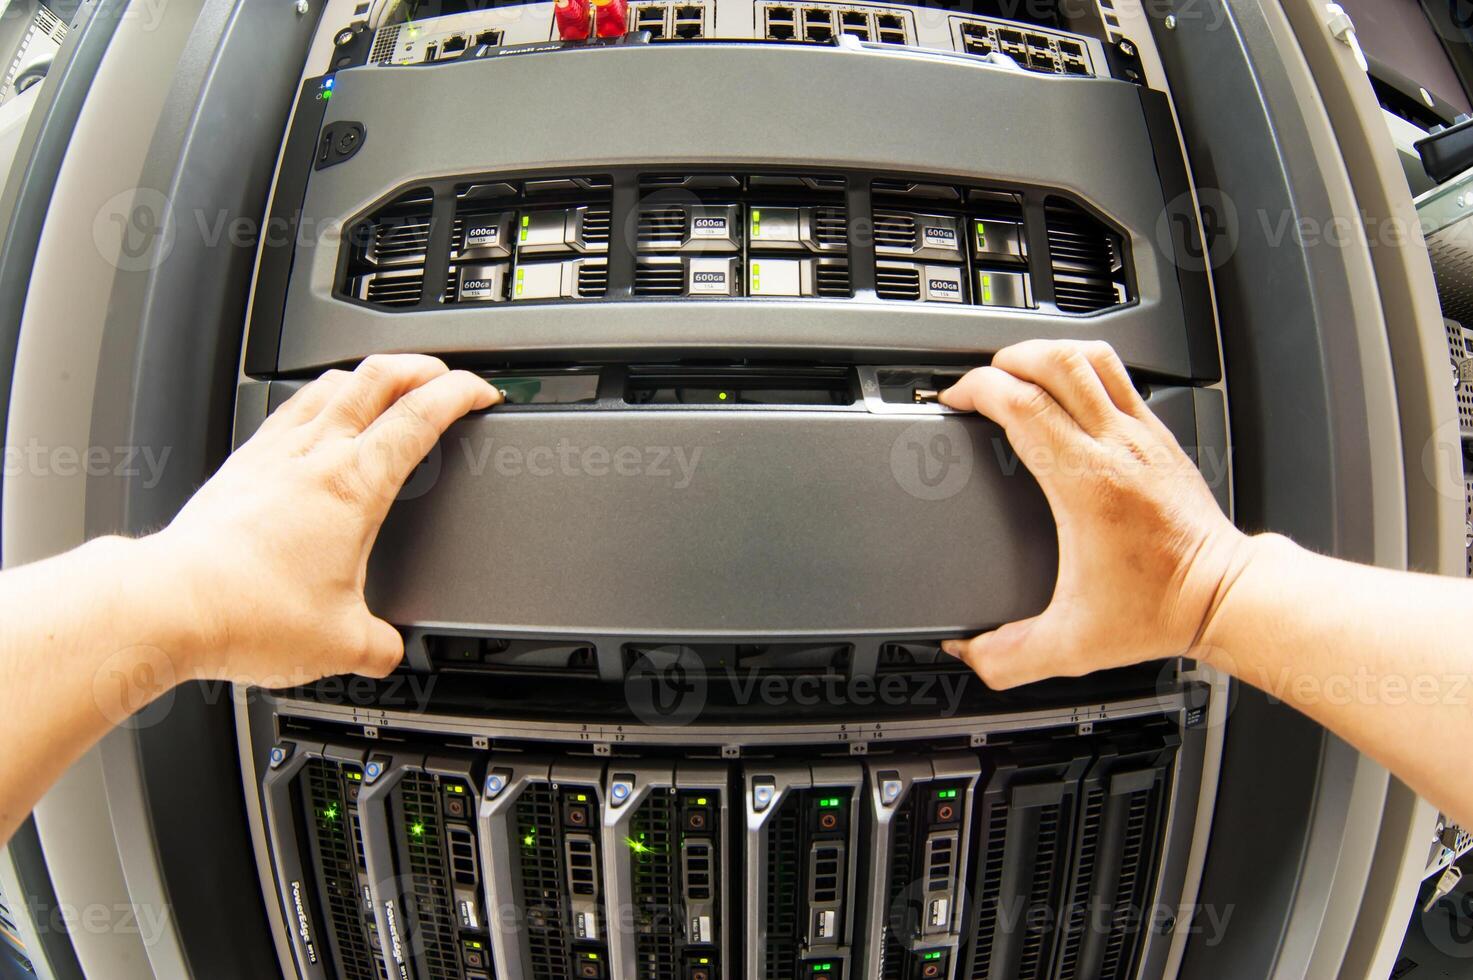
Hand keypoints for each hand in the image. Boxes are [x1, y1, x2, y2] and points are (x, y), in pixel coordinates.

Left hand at [145, 355, 499, 685]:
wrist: (168, 606)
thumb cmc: (246, 613)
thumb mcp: (341, 644)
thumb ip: (380, 646)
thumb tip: (389, 651)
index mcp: (355, 484)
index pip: (422, 414)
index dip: (461, 393)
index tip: (481, 393)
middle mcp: (314, 455)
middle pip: (378, 374)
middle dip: (422, 366)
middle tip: (444, 377)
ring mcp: (272, 454)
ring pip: (330, 383)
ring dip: (369, 375)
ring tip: (387, 387)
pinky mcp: (239, 466)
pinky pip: (289, 409)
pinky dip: (319, 401)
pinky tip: (316, 421)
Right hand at [938, 340, 1251, 687]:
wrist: (1224, 598)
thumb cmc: (1160, 610)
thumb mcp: (1070, 645)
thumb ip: (1007, 655)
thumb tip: (965, 650)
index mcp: (1085, 483)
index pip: (1021, 402)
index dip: (976, 389)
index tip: (955, 401)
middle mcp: (1115, 447)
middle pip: (1054, 361)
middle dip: (1005, 360)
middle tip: (982, 381)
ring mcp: (1142, 436)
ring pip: (1091, 357)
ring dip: (1047, 353)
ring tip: (1021, 372)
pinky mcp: (1160, 437)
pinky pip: (1118, 377)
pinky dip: (1082, 370)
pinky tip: (1067, 392)